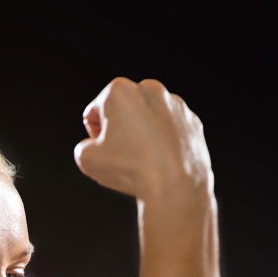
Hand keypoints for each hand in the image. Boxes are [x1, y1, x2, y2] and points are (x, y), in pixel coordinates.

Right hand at [73, 77, 213, 203]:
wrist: (175, 188)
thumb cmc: (129, 170)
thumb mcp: (87, 159)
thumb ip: (84, 146)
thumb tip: (95, 146)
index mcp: (120, 90)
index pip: (95, 112)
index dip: (95, 136)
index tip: (106, 150)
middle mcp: (151, 89)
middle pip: (124, 111)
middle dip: (121, 130)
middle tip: (124, 156)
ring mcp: (176, 105)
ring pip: (149, 120)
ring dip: (143, 135)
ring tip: (145, 161)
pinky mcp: (193, 122)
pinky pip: (171, 131)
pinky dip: (165, 143)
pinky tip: (163, 162)